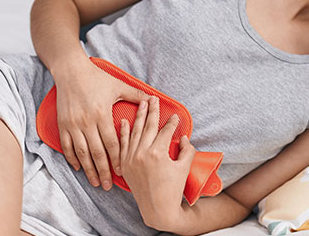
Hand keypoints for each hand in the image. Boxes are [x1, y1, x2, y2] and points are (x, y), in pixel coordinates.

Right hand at [54, 60, 149, 189]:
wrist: (71, 71)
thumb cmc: (96, 78)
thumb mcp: (118, 85)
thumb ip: (135, 95)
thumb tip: (153, 100)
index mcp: (102, 114)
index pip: (112, 143)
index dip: (117, 159)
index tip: (121, 172)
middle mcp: (87, 122)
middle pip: (96, 153)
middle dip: (103, 171)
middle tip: (108, 186)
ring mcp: (73, 125)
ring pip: (81, 153)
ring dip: (88, 170)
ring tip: (94, 182)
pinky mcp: (63, 125)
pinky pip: (67, 146)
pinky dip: (72, 158)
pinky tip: (79, 168)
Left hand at [118, 96, 195, 230]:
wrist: (158, 209)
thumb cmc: (173, 190)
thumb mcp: (184, 168)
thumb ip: (186, 150)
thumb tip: (182, 138)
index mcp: (158, 153)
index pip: (165, 131)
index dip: (171, 122)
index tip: (175, 115)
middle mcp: (142, 154)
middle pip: (148, 126)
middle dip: (152, 111)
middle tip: (155, 99)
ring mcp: (131, 159)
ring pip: (134, 132)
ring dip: (138, 116)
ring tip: (142, 103)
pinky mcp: (125, 165)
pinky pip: (122, 144)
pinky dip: (123, 132)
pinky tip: (124, 121)